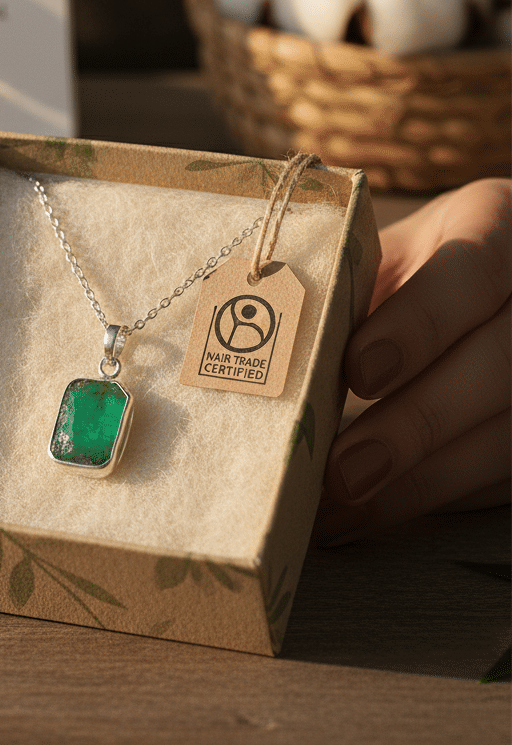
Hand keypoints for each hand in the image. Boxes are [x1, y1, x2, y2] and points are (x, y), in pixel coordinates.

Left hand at [315, 177, 510, 544]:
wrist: (494, 271)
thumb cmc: (414, 259)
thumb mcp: (386, 249)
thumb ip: (345, 284)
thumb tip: (258, 342)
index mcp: (495, 227)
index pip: (471, 276)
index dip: (418, 327)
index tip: (359, 372)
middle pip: (500, 365)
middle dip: (417, 425)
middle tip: (342, 470)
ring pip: (507, 435)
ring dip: (419, 482)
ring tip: (338, 511)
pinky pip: (497, 475)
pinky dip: (426, 498)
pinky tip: (365, 517)